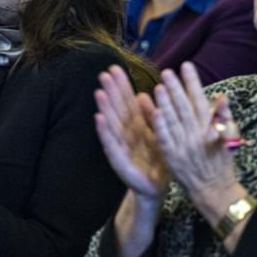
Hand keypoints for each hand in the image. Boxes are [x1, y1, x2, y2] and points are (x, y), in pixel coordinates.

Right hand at [95, 65, 169, 200]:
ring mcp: (120, 146)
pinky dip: (104, 132)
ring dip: (104, 108)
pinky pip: (111, 144)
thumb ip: (150, 115)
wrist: (157, 188)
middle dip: (110, 92)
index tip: (114, 68)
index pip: (127, 101)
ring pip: (112, 124)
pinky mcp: (119, 161)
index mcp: (136, 125)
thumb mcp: (158, 133)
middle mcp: (125, 133)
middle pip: (117, 109)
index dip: (120, 86)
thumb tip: (142, 94)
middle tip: (104, 74)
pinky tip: (98, 119)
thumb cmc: (158, 160)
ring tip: (98, 92)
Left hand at [152, 63, 237, 199]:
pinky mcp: (173, 156)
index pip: (200, 100)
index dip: (192, 82)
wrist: (213, 188)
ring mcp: (184, 145)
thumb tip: (221, 96)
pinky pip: (165, 139)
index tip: (186, 65)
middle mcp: (197, 133)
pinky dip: (160, 126)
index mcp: (210, 127)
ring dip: (166, 103)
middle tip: (167, 71)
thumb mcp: (227, 137)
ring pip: (174, 121)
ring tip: (158, 87)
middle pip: (185, 107)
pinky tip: (154, 112)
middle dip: (176, 89)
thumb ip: (222, 116)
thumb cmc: (220, 160)